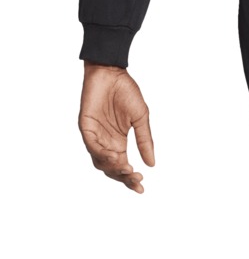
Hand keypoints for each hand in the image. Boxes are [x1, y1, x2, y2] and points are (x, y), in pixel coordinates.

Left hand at [78, 61, 154, 192]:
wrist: (111, 71)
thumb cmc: (126, 92)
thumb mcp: (140, 119)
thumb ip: (145, 141)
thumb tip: (152, 164)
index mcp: (119, 142)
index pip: (123, 167)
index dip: (131, 179)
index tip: (141, 188)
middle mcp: (106, 142)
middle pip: (111, 169)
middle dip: (123, 177)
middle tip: (135, 178)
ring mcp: (95, 135)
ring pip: (100, 161)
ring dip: (113, 168)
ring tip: (126, 168)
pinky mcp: (86, 126)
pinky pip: (91, 146)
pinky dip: (102, 154)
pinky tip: (115, 157)